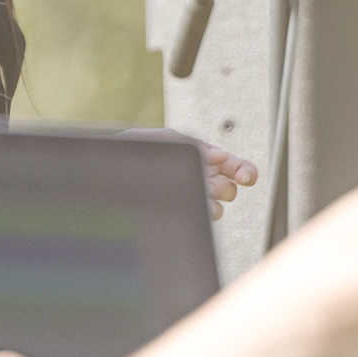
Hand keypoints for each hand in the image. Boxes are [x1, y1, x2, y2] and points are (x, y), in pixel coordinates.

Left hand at [120, 128, 258, 219]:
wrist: (111, 172)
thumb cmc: (137, 151)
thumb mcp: (167, 140)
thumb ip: (194, 146)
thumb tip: (220, 157)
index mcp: (203, 158)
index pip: (234, 167)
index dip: (245, 171)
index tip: (246, 176)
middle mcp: (201, 179)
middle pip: (230, 188)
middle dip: (226, 186)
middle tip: (216, 186)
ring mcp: (192, 197)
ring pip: (218, 206)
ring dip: (215, 202)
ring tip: (202, 196)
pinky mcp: (183, 210)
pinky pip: (202, 216)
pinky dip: (203, 211)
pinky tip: (196, 206)